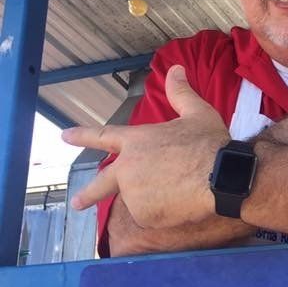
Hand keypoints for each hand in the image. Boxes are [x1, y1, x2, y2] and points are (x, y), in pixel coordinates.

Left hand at [61, 66, 229, 228]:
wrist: (222, 177)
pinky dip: (165, 214)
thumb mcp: (197, 113)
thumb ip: (181, 93)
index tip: (64, 136)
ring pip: (139, 200)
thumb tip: (176, 69)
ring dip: (154, 199)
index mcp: (136, 141)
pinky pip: (153, 217)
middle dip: (87, 194)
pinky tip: (182, 204)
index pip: (103, 135)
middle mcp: (128, 168)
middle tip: (76, 202)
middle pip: (101, 183)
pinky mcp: (144, 215)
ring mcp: (134, 193)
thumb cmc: (210, 143)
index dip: (83, 135)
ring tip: (181, 191)